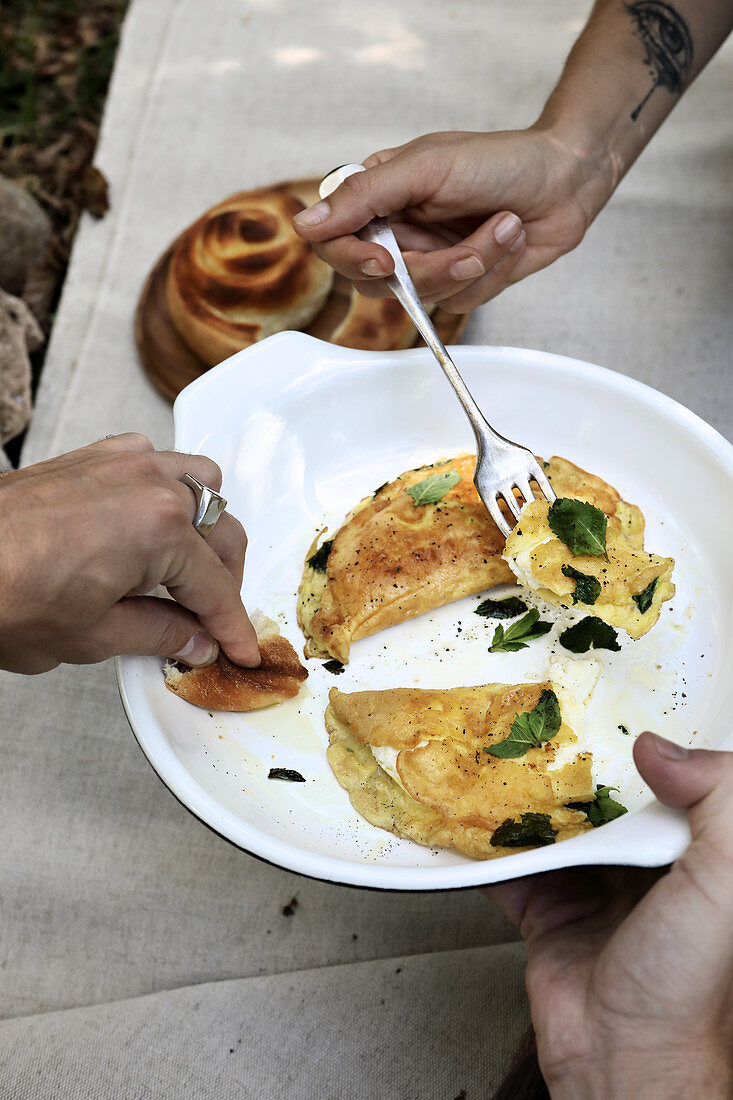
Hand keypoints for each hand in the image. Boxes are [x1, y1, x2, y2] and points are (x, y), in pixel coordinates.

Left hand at [0, 433, 259, 673]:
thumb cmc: (0, 592)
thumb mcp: (93, 635)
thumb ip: (159, 634)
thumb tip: (192, 640)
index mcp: (160, 529)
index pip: (216, 587)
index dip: (231, 627)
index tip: (238, 647)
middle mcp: (149, 484)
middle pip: (221, 530)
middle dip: (226, 579)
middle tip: (214, 620)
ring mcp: (122, 461)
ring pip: (200, 483)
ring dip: (208, 525)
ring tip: (194, 568)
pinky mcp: (94, 456)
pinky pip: (157, 462)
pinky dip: (169, 493)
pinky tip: (154, 527)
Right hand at [293, 128, 606, 311]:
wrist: (566, 177)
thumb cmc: (500, 159)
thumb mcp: (425, 168)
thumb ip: (363, 197)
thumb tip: (304, 225)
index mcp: (377, 197)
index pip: (333, 242)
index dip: (353, 259)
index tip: (386, 262)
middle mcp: (397, 231)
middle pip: (376, 281)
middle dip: (428, 270)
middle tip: (464, 251)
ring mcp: (429, 259)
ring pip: (422, 295)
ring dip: (472, 262)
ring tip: (503, 226)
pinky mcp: (462, 281)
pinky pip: (460, 299)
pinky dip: (492, 269)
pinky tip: (509, 237)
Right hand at [485, 733, 732, 1097]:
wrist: (625, 1064)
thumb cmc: (689, 982)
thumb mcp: (726, 881)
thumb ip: (721, 800)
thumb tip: (657, 746)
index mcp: (693, 851)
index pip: (673, 780)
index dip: (646, 742)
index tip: (611, 700)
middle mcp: (644, 864)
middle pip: (602, 795)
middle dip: (570, 760)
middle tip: (535, 715)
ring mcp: (592, 886)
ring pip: (552, 824)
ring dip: (520, 795)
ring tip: (492, 750)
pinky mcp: (547, 912)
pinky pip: (508, 868)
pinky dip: (483, 846)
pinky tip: (463, 815)